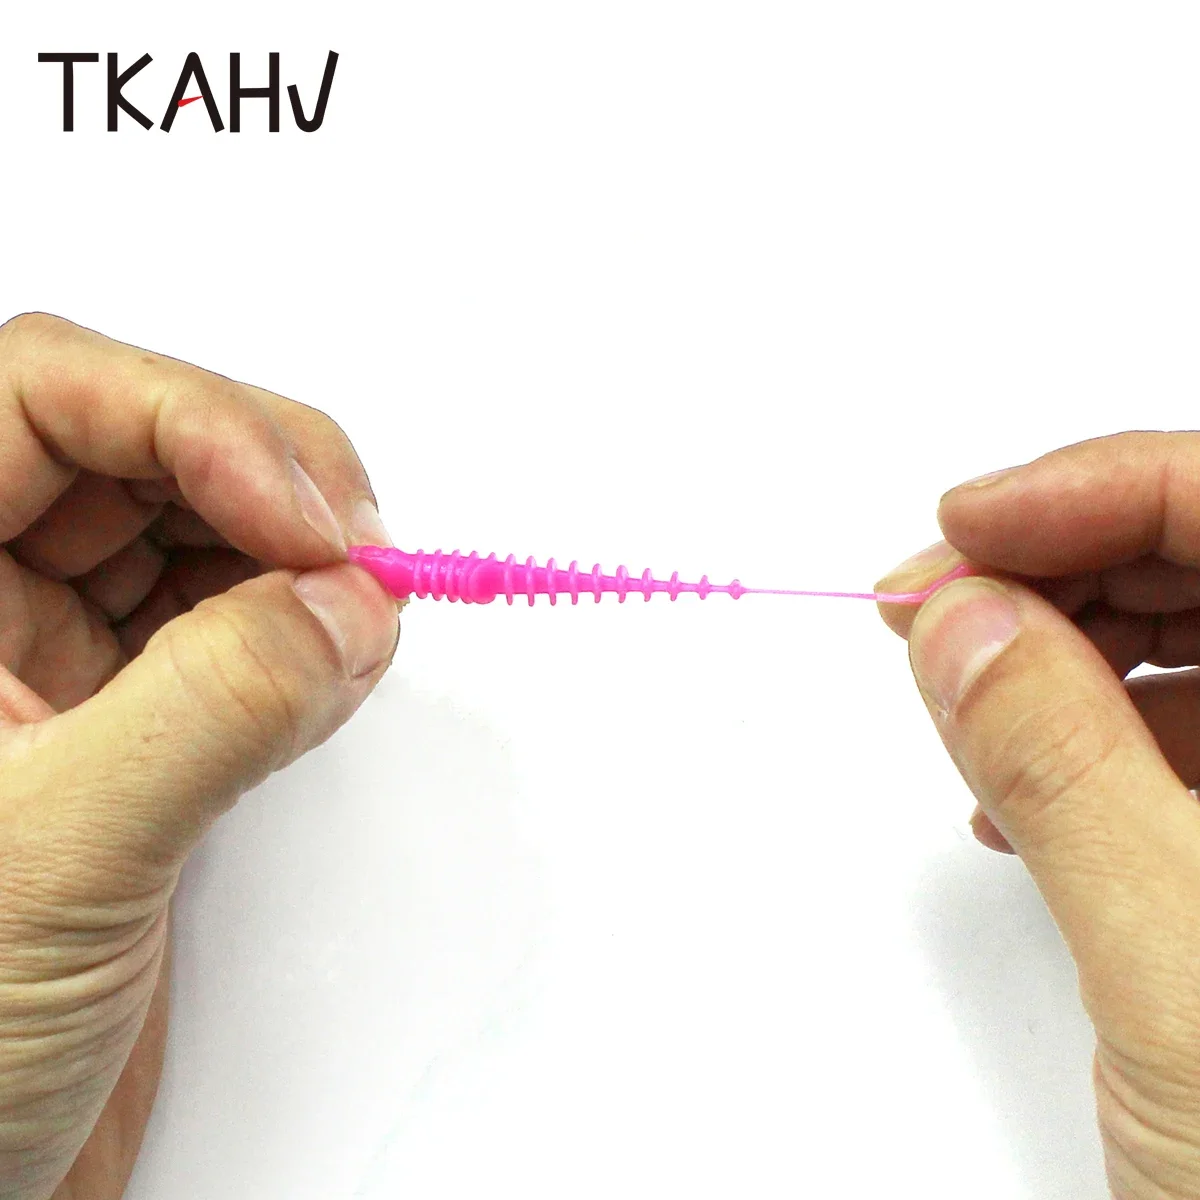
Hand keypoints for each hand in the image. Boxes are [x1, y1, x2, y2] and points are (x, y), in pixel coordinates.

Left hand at [0, 314, 399, 1199]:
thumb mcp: (52, 860)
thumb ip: (213, 708)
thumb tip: (346, 607)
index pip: (42, 396)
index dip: (186, 420)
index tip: (303, 516)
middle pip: (138, 443)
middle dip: (266, 477)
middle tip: (360, 555)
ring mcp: (49, 662)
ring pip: (194, 526)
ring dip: (296, 546)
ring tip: (361, 606)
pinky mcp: (129, 725)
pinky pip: (230, 622)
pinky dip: (300, 622)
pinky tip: (336, 654)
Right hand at [876, 432, 1199, 1197]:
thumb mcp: (1184, 973)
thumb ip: (1063, 768)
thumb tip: (956, 619)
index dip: (1099, 490)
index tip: (958, 528)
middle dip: (1058, 567)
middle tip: (928, 608)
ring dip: (1062, 648)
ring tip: (961, 694)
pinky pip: (1184, 735)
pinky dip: (1084, 733)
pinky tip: (1018, 787)